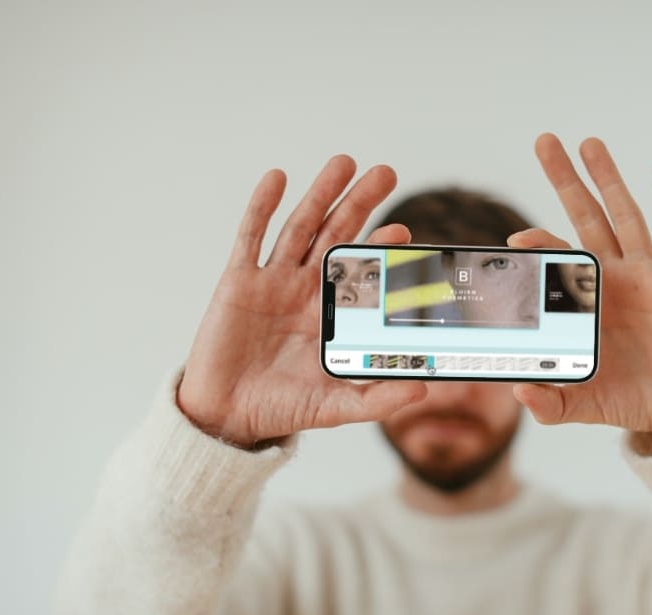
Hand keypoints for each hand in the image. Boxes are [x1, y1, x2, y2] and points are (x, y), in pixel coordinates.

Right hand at [177, 156, 426, 446]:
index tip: (404, 231)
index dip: (381, 248)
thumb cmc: (282, 409)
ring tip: (344, 162)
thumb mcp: (335, 407)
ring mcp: (273, 281)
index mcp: (333, 313)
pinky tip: (278, 178)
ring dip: (320, 194)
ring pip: (300, 227)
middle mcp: (306, 290)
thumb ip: (378, 399)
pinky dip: (262, 206)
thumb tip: (424, 390)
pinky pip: (251, 237)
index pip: (363, 271)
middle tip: (385, 173)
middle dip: (360, 204)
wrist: (227, 416)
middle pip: (337, 236)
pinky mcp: (238, 281)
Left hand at [509, 134, 651, 455]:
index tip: (514, 240)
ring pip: (625, 215)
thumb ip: (552, 403)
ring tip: (590, 142)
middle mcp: (611, 280)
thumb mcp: (585, 406)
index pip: (554, 262)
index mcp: (583, 303)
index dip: (536, 247)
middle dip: (566, 181)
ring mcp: (647, 276)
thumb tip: (517, 394)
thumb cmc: (633, 401)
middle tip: (544, 141)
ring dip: (609, 178)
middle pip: (585, 218)